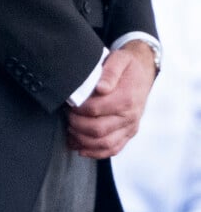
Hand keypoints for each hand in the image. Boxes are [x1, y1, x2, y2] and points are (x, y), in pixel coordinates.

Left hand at [67, 41, 156, 157]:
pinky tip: (81, 148)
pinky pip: (113, 149)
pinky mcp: (129, 134)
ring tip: (70, 131)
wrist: (144, 71)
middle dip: (77, 125)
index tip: (69, 104)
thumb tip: (101, 88)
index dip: (78, 109)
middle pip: (98, 130)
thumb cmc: (128, 65)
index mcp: (126, 98)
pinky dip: (95, 152)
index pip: (95, 110)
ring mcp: (130, 127)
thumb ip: (110, 72)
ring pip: (105, 144)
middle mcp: (130, 116)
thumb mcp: (119, 59)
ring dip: (83, 141)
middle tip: (67, 116)